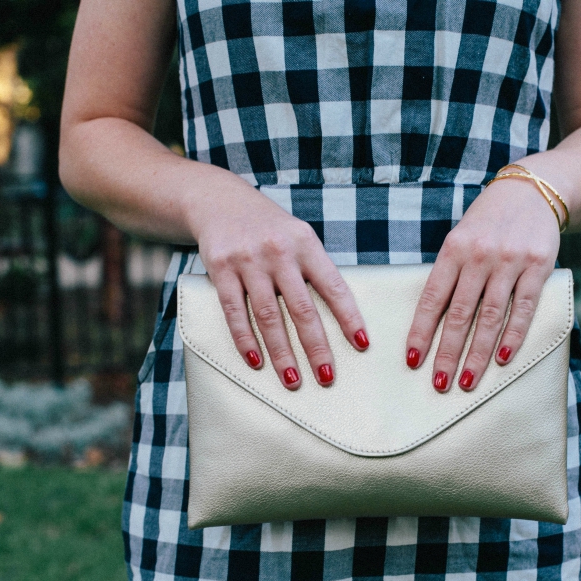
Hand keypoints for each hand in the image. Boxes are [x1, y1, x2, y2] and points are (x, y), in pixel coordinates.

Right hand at [189, 181, 368, 389]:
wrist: (218, 200)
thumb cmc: (268, 228)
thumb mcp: (298, 236)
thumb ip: (314, 269)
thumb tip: (340, 315)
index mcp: (306, 244)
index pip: (333, 286)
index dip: (349, 317)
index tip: (362, 344)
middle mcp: (279, 252)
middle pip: (302, 309)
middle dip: (317, 347)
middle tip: (327, 377)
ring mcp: (248, 261)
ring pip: (269, 316)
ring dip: (282, 353)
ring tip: (293, 380)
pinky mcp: (220, 269)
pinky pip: (235, 311)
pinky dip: (245, 339)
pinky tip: (256, 361)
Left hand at [405, 173, 560, 391]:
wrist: (531, 191)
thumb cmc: (488, 224)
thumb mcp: (461, 239)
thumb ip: (450, 274)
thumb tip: (432, 322)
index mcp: (454, 249)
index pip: (432, 298)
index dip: (421, 332)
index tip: (412, 361)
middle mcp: (480, 256)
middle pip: (460, 314)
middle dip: (447, 353)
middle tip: (439, 384)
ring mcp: (510, 261)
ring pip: (491, 316)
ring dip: (478, 354)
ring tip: (467, 380)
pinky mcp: (539, 266)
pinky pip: (524, 308)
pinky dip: (513, 336)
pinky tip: (502, 360)